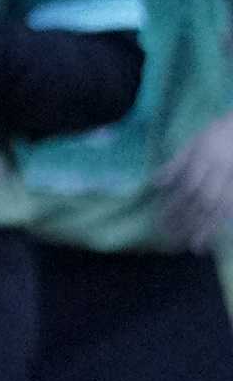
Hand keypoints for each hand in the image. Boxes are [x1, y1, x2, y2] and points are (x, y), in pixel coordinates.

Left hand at [158, 111, 232, 250]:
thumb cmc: (216, 135)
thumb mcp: (193, 142)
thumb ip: (176, 164)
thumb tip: (155, 183)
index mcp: (205, 158)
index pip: (187, 186)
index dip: (175, 205)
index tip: (161, 220)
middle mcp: (220, 170)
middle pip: (203, 200)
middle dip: (188, 220)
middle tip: (172, 237)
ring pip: (221, 207)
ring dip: (207, 228)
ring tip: (194, 246)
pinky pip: (232, 207)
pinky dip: (223, 223)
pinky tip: (214, 235)